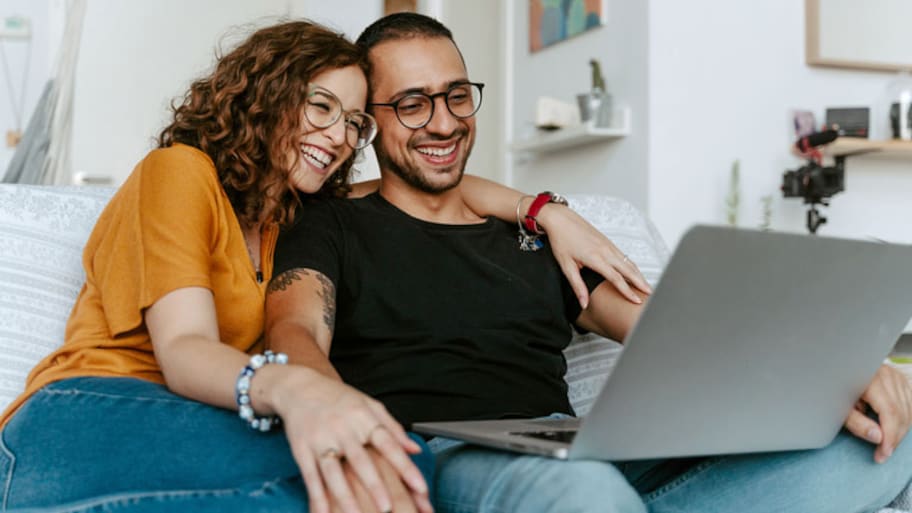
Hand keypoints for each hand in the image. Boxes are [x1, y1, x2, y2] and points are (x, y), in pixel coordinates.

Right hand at [276, 371, 431, 512]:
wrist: (300, 386)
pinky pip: (310, 476)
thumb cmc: (340, 399)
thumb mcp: (370, 405)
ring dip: (345, 496)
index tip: (420, 487)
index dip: (405, 466)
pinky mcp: (301, 449)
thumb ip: (393, 428)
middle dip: (375, 485)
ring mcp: (320, 439)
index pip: (389, 444)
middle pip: (360, 460)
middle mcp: (343, 429)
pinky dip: (316, 497)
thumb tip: (416, 450)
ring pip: (333, 472)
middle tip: (388, 509)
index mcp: (364, 417)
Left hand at [536, 204, 651, 307]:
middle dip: (641, 283)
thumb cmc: (561, 240)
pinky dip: (632, 265)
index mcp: (596, 258)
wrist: (561, 219)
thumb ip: (577, 286)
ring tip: (646, 285)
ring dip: (639, 274)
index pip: (617, 278)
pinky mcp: (608, 242)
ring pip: (629, 262)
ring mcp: (608, 245)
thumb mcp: (566, 266)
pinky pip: (624, 256)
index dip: (628, 291)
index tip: (636, 301)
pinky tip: (634, 272)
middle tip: (651, 294)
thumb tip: (584, 303)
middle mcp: (606, 251)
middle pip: (629, 269)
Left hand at [844, 364, 911, 462]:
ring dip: (899, 431)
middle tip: (882, 454)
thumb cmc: (834, 389)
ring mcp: (896, 377)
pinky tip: (893, 430)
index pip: (890, 412)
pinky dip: (904, 420)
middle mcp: (887, 375)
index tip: (883, 453)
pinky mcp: (900, 380)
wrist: (835, 370)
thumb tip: (878, 437)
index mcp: (871, 379)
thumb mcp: (839, 407)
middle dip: (894, 438)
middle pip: (900, 413)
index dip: (890, 436)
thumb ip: (857, 423)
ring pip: (907, 411)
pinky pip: (909, 405)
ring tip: (885, 444)